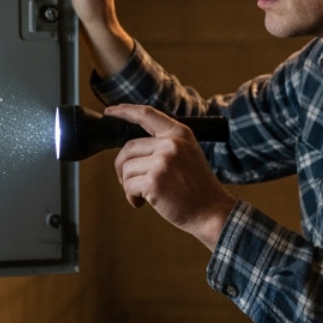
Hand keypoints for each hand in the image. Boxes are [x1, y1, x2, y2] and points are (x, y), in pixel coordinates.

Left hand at [107, 103, 236, 250]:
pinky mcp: (154, 181)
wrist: (212, 211)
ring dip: (129, 185)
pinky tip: (143, 203)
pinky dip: (131, 197)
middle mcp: (171, 144)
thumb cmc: (197, 188)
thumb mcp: (187, 154)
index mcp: (179, 133)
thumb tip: (130, 149)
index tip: (110, 112)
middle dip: (123, 167)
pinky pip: (128, 186)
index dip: (124, 111)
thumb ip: (165, 145)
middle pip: (128, 148)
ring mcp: (163, 162)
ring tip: (144, 195)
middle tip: (131, 183)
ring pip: (126, 168)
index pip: (146, 114)